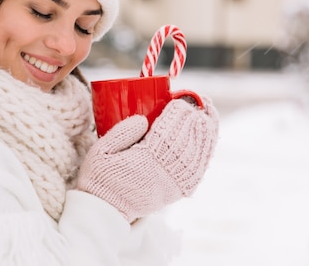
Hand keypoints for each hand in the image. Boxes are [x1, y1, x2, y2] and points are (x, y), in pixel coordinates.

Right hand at [77, 98, 218, 222]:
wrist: (106, 211)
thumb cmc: (100, 177)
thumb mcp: (101, 150)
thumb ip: (121, 132)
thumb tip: (143, 118)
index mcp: (144, 159)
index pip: (169, 130)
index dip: (178, 113)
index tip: (180, 98)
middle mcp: (163, 172)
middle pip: (188, 140)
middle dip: (197, 118)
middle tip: (199, 100)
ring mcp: (172, 184)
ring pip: (197, 155)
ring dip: (206, 133)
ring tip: (208, 115)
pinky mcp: (175, 192)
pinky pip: (197, 172)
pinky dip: (205, 154)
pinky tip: (208, 141)